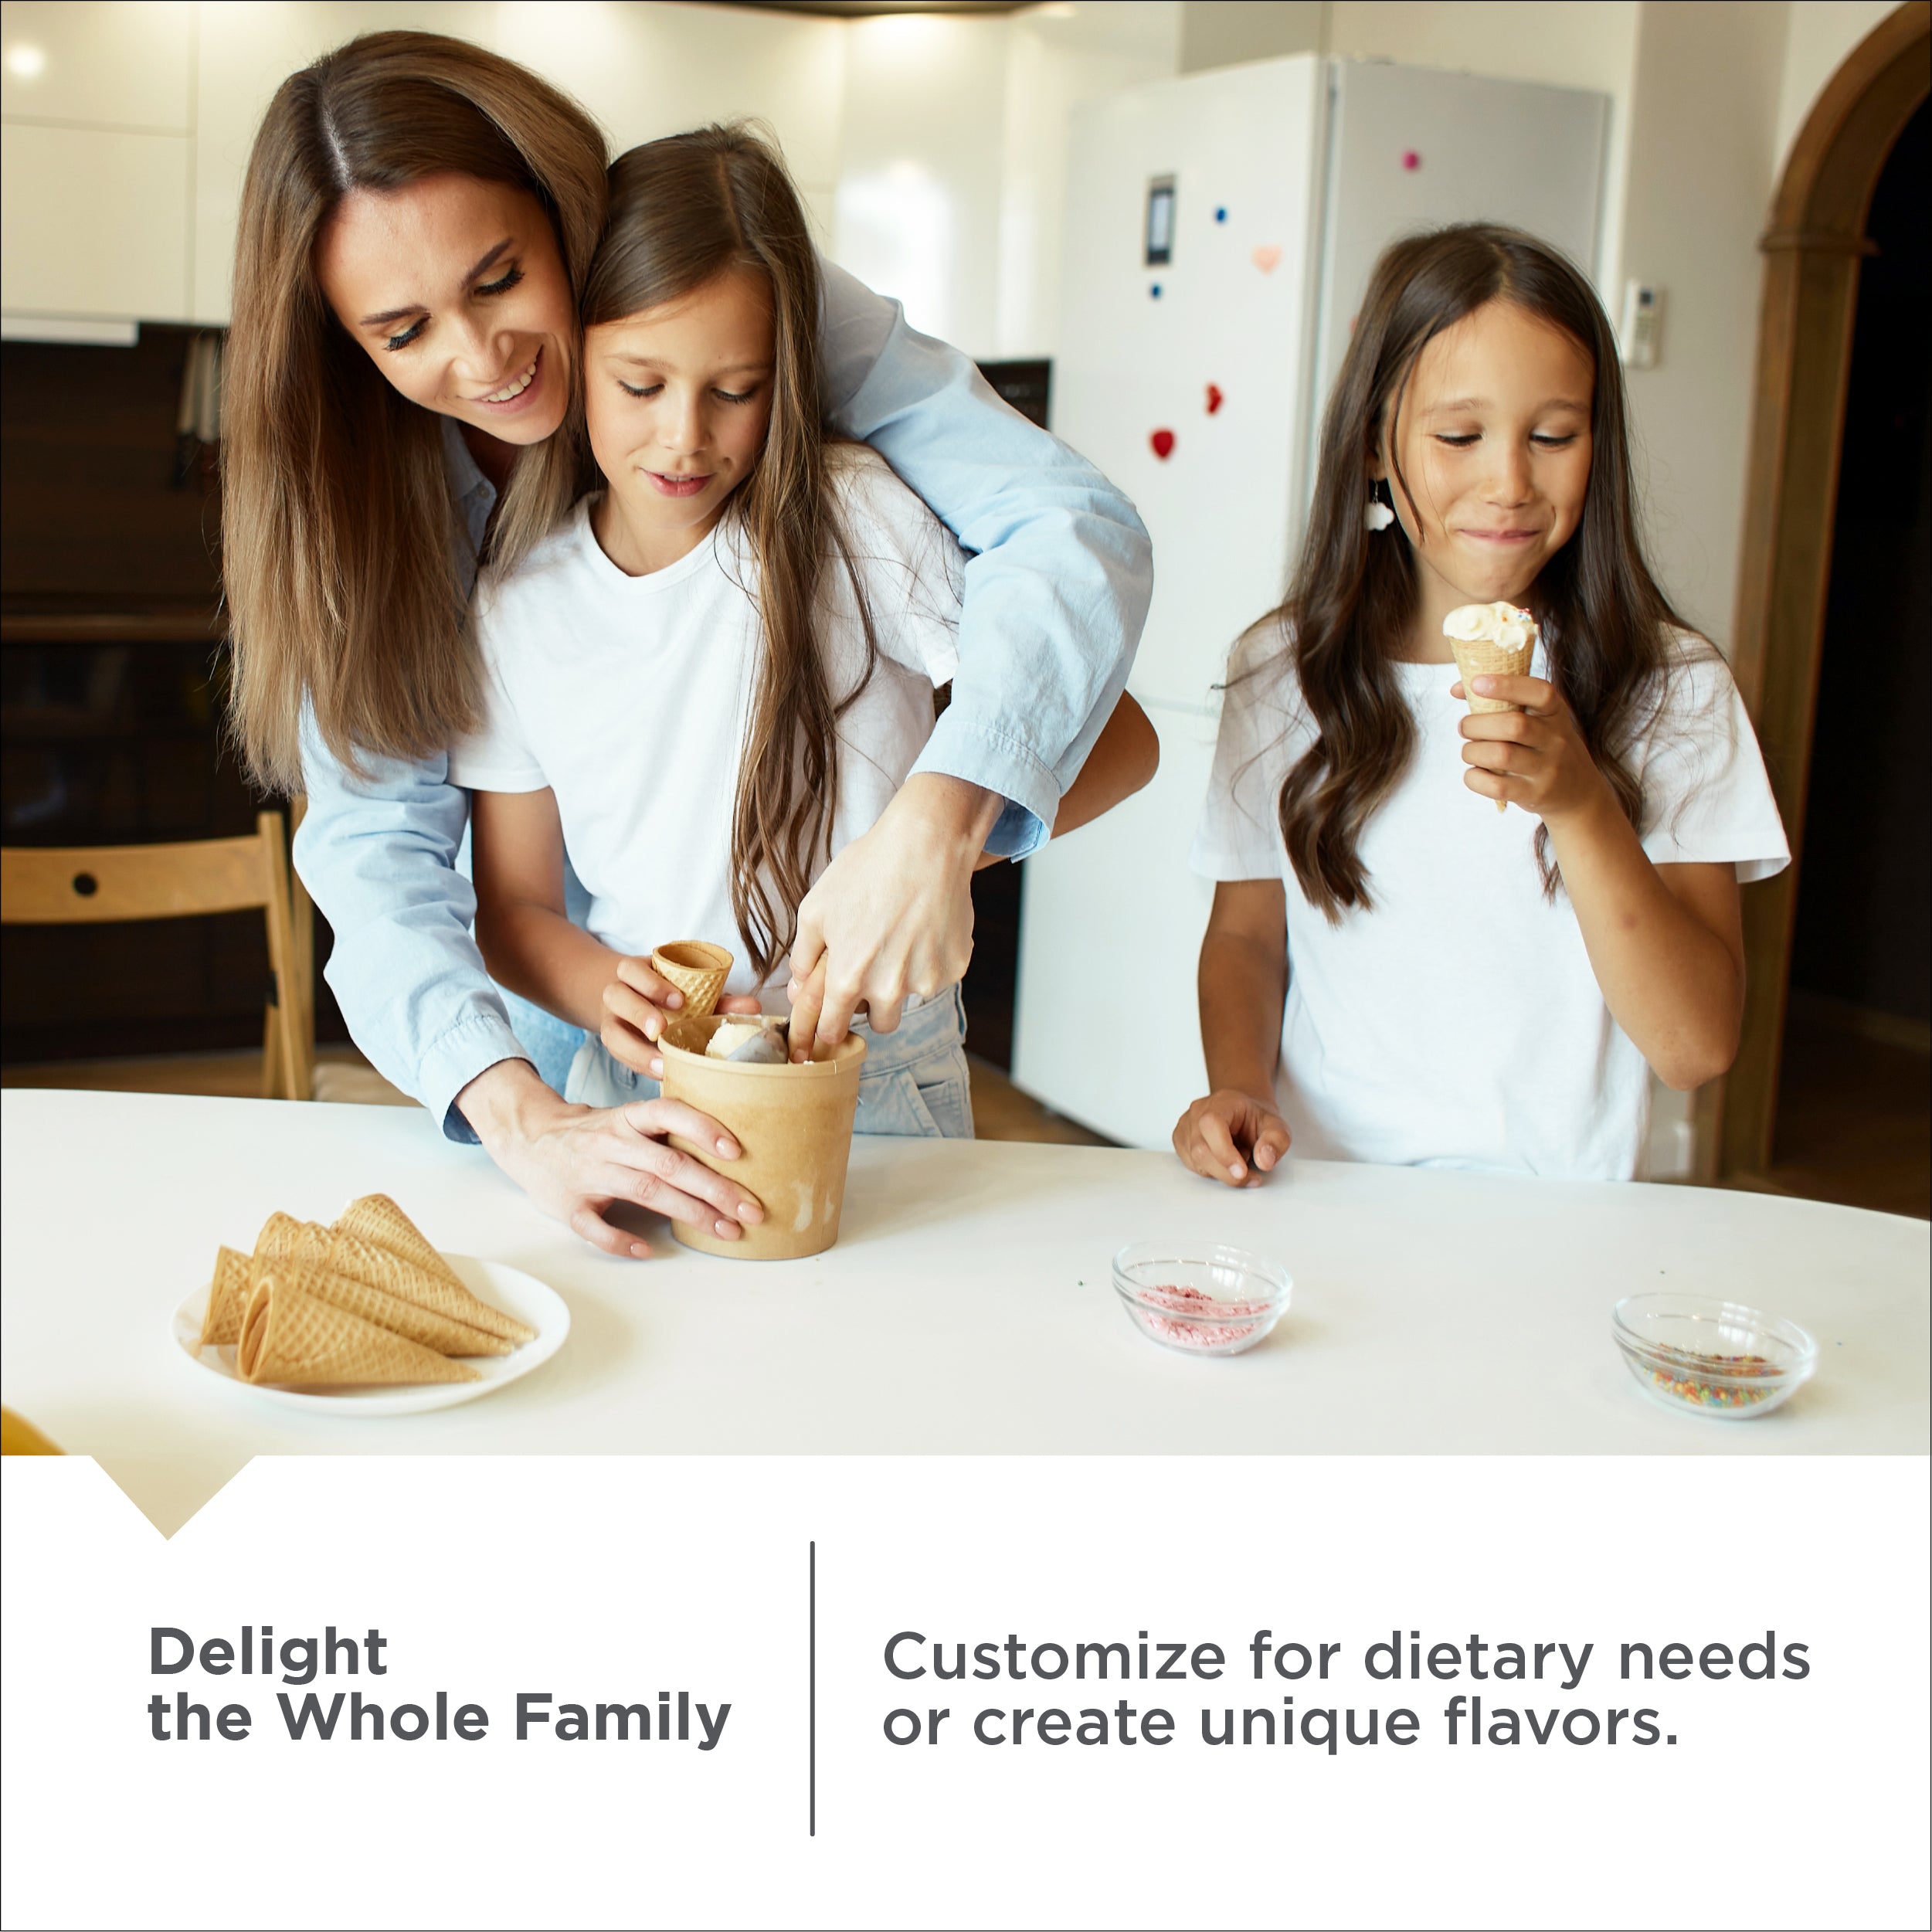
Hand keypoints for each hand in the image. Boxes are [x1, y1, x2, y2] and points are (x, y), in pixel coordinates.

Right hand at [459, 1060, 765, 1257]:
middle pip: (670, 1164)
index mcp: (628, 1118)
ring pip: (646, 1192)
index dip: (704, 1129)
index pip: (670, 1113)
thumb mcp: (626, 1118)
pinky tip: (649, 1250)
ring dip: (690, 1213)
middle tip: (752, 1209)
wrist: (528, 1137)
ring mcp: (589, 1173)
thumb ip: (666, 1129)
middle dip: (716, 1188)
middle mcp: (611, 1142)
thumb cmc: (593, 1132)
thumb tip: (730, 1147)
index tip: (737, 1152)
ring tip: (726, 1230)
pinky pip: (596, 1227)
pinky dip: (622, 1240)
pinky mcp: (569, 1204)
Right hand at [601, 954, 761, 1079]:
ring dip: (635, 1049)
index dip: (652, 984)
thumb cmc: (669, 994)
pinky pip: (618, 1057)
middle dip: (639, 1012)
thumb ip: (718, 999)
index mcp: (634, 972)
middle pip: (614, 996)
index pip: (631, 969)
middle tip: (662, 1029)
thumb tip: (754, 1008)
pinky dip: (639, 1065)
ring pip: (610, 1032)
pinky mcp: (614, 1044)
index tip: (679, 1001)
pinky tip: (661, 1073)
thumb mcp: (690, 991)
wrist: (632, 999)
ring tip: (662, 1062)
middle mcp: (616, 994)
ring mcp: (612, 1020)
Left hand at [784, 774, 995, 1059]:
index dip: (826, 1034)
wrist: (926, 845)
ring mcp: (925, 980)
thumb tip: (797, 988)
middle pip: (879, 1023)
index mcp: (848, 978)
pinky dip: (930, 960)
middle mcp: (888, 988)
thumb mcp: (815, 909)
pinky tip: (923, 926)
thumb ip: (803, 957)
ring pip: (910, 999)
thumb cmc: (866, 871)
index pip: (833, 1029)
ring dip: (902, 982)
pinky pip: (937, 977)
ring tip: (900, 938)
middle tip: (873, 970)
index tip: (825, 1037)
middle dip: (872, 1006)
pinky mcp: (954, 967)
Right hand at [1172, 1089, 1291, 1185]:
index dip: (1224, 1152)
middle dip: (1227, 1172)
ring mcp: (1185, 1126)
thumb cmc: (1254, 1118)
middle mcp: (1197, 1112)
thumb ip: (1276, 1141)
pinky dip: (1210, 1170)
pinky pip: (1191, 1164)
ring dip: (1220, 1171)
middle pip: (1201, 1149)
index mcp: (1220, 1103)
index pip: (1211, 1126)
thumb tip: (1264, 1161)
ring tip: (1239, 1161)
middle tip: (1251, 1178)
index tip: (1242, 1172)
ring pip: (1195, 1161)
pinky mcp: (1181, 1141)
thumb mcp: (1277, 1126)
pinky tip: (1224, 1161)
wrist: (1242, 1112)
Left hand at [1455, 674, 1614, 824]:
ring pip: (1501, 755)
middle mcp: (1555, 739)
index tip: (1478, 683)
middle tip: (1465, 727)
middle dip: (1476, 724)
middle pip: (1513, 725)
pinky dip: (1474, 778)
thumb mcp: (1537, 720)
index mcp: (1555, 713)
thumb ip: (1500, 701)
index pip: (1540, 693)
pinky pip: (1496, 786)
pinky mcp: (1534, 794)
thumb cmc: (1543, 746)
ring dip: (1472, 751)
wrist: (1578, 790)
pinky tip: (1475, 773)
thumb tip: (1456, 689)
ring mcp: (1547, 769)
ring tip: (1470, 751)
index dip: (1507, 685)